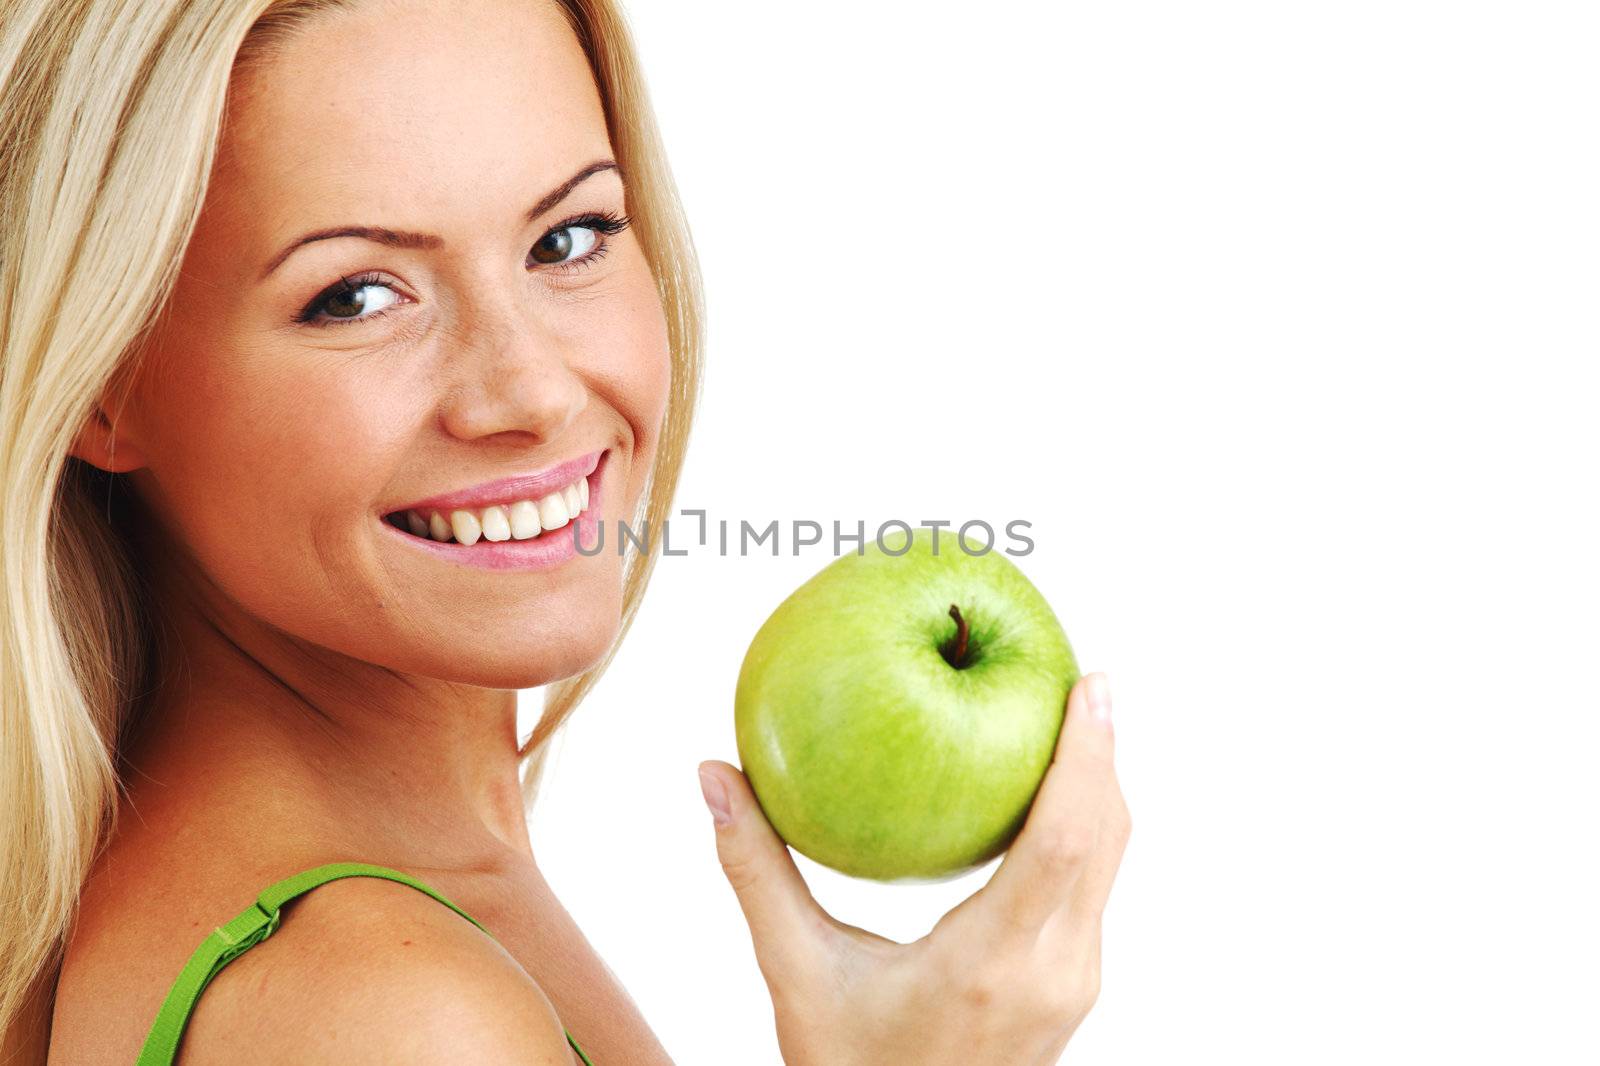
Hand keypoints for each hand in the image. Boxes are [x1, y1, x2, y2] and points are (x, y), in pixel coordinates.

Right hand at [697, 671, 1130, 1064]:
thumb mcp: (796, 977)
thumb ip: (756, 872)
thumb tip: (715, 775)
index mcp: (994, 963)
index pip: (1065, 838)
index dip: (1087, 754)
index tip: (1088, 683)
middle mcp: (1054, 971)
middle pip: (1107, 838)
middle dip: (1104, 751)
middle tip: (1086, 676)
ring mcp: (1073, 984)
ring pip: (1109, 863)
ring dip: (1100, 787)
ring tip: (1077, 717)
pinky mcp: (1071, 988)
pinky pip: (1093, 888)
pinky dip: (1083, 828)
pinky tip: (1048, 793)